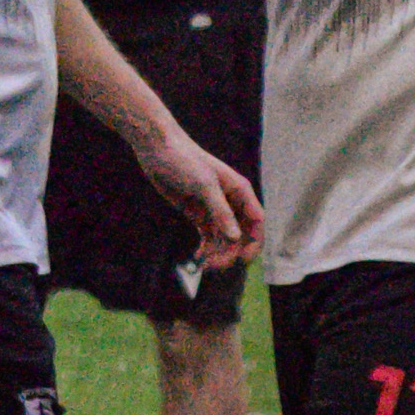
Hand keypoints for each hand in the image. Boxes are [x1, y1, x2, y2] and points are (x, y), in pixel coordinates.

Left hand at [133, 132, 264, 270]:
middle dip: (231, 252)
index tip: (242, 260)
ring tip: (204, 264)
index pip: (256, 222)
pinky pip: (209, 237)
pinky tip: (199, 258)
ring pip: (224, 239)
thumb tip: (235, 237)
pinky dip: (207, 249)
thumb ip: (220, 211)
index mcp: (239, 191)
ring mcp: (214, 209)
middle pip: (240, 235)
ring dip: (218, 253)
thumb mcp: (204, 184)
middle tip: (214, 265)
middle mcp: (231, 202)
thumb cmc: (184, 159)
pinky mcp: (199, 214)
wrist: (158, 149)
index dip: (254, 242)